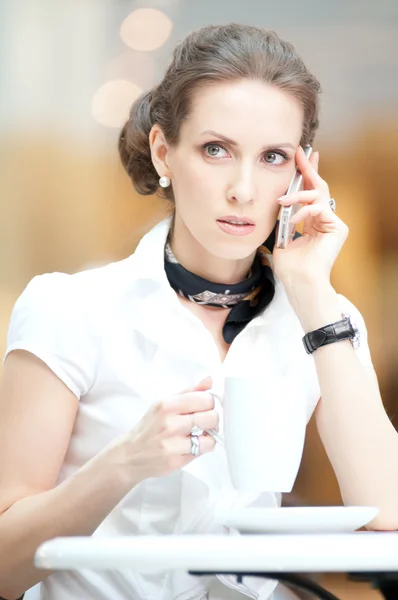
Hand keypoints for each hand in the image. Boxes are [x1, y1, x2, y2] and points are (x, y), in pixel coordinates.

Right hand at [106, 377, 217, 483]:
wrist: (129, 455)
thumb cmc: (148, 428)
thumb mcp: (163, 404)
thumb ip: (188, 392)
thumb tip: (209, 381)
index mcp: (167, 405)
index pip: (204, 399)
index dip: (209, 403)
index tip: (205, 407)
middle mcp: (169, 423)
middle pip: (211, 417)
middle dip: (211, 419)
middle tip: (203, 422)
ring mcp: (172, 444)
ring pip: (210, 437)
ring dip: (207, 436)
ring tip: (197, 435)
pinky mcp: (176, 461)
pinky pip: (202, 452)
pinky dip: (200, 449)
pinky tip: (190, 446)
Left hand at [272, 146, 348, 289]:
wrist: (300, 282)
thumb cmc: (290, 268)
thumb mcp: (281, 239)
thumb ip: (283, 221)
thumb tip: (279, 205)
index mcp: (312, 223)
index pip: (310, 194)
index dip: (306, 175)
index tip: (299, 158)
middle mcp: (324, 221)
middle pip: (319, 187)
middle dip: (308, 168)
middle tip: (301, 152)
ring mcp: (333, 224)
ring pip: (317, 195)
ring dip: (296, 195)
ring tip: (282, 201)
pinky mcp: (339, 227)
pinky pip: (319, 209)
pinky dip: (303, 212)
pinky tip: (293, 220)